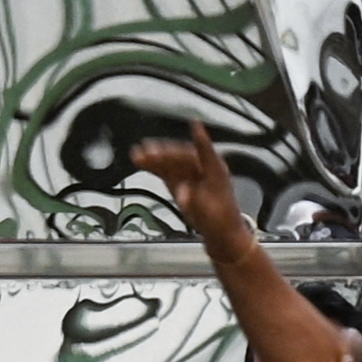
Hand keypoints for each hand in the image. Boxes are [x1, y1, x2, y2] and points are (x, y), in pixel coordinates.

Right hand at [127, 121, 242, 235]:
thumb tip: (182, 192)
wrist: (223, 236)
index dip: (201, 139)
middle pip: (183, 156)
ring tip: (138, 153)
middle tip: (148, 150)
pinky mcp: (182, 182)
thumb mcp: (211, 216)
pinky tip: (141, 161)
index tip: (194, 125)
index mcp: (217, 173)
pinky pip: (166, 170)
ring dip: (155, 157)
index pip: (207, 152)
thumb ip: (196, 202)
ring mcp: (192, 175)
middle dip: (165, 153)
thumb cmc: (222, 224)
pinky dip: (154, 166)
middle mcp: (204, 169)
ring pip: (172, 161)